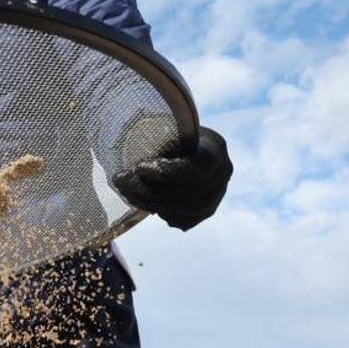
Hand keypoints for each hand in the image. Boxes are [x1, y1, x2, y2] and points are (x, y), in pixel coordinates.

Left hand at [112, 124, 232, 230]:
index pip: (196, 167)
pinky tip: (150, 206)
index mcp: (215, 147)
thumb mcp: (166, 127)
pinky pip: (189, 220)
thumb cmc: (169, 130)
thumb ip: (159, 141)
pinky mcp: (209, 208)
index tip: (139, 168)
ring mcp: (219, 192)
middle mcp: (223, 171)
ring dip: (158, 205)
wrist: (181, 142)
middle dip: (155, 192)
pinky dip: (168, 215)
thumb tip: (135, 167)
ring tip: (132, 195)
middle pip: (193, 191)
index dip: (167, 172)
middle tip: (125, 185)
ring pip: (192, 209)